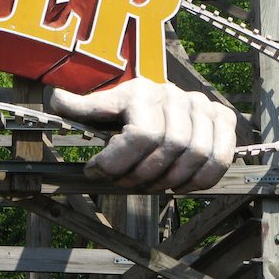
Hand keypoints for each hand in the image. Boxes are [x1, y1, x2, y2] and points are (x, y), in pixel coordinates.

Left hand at [48, 78, 236, 192]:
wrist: (157, 97)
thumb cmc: (125, 107)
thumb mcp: (101, 105)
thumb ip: (81, 107)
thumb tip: (55, 98)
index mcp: (143, 91)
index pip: (141, 135)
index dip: (117, 161)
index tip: (96, 171)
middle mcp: (177, 96)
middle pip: (169, 148)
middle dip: (141, 174)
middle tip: (122, 183)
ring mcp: (203, 107)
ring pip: (195, 156)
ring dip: (168, 181)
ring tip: (146, 186)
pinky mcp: (223, 120)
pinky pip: (219, 159)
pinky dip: (199, 181)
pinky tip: (175, 187)